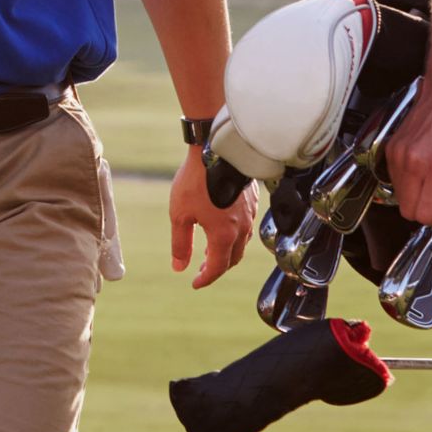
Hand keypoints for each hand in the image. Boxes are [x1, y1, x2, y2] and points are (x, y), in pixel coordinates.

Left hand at [171, 146, 255, 288]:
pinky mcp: (252, 200)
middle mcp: (241, 228)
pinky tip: (222, 225)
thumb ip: (181, 244)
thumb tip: (179, 267)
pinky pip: (246, 226)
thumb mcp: (180, 214)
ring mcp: (250, 214)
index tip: (195, 283)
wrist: (216, 148)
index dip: (205, 279)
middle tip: (202, 268)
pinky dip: (234, 234)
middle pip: (233, 258)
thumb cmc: (196, 180)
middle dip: (217, 267)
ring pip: (242, 242)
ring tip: (210, 249)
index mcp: (224, 235)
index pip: (217, 267)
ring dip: (227, 251)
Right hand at [386, 71, 431, 228]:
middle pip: (408, 211)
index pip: (427, 216)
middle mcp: (414, 162)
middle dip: (427, 210)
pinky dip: (409, 180)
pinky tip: (426, 168)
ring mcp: (399, 154)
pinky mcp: (392, 147)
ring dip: (417, 195)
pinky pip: (394, 179)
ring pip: (399, 197)